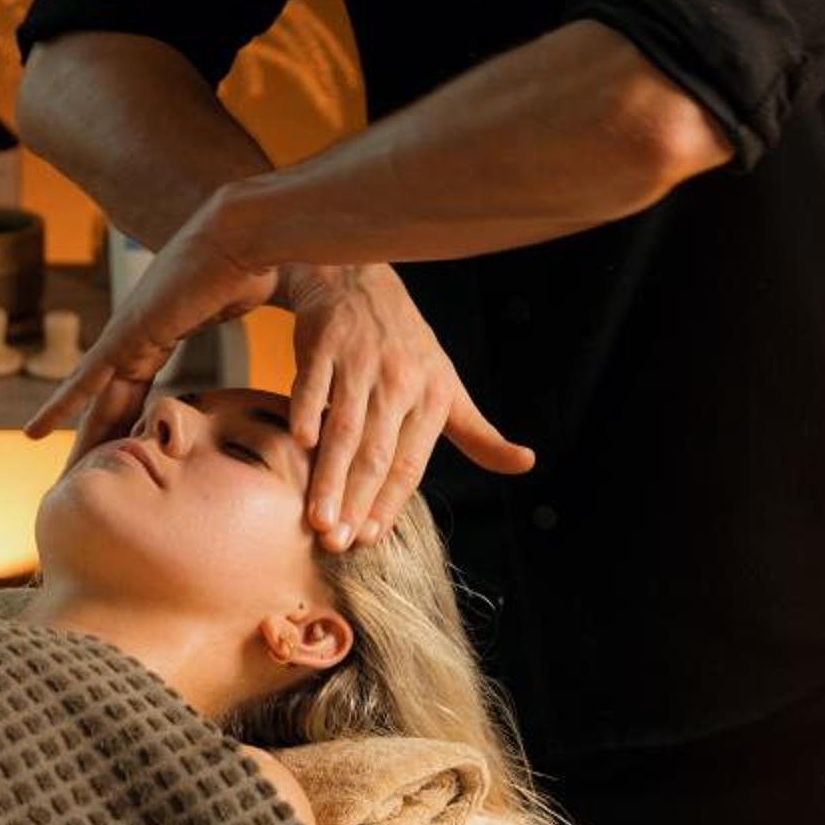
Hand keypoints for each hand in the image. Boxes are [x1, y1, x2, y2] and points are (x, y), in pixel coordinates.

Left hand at [23, 204, 278, 466]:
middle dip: (99, 441)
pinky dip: (60, 406)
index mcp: (162, 334)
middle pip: (111, 403)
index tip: (120, 451)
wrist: (243, 235)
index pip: (137, 392)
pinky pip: (86, 380)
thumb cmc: (253, 264)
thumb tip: (280, 347)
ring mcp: (129, 335)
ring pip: (94, 401)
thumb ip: (238, 327)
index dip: (128, 424)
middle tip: (80, 477)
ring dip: (78, 437)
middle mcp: (137, 336)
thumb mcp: (241, 309)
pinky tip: (36, 432)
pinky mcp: (127, 334)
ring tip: (60, 473)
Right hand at [275, 261, 534, 552]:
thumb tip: (526, 463)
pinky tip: (298, 446)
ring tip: (317, 518)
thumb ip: (479, 434)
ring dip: (329, 475)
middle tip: (337, 544)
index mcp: (432, 398)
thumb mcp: (448, 387)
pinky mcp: (325, 342)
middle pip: (377, 454)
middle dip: (356, 501)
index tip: (369, 539)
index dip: (390, 503)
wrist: (361, 280)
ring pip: (344, 427)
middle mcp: (400, 381)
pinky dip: (305, 412)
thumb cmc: (407, 346)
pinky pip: (313, 383)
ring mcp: (361, 361)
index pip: (410, 463)